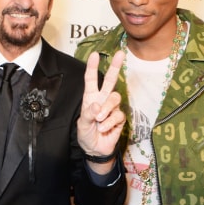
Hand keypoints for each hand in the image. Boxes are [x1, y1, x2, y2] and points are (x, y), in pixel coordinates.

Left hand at [77, 51, 125, 172]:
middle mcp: (102, 99)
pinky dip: (109, 122)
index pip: (91, 80)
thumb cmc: (86, 134)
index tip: (95, 55)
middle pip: (110, 80)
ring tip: (99, 120)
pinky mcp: (120, 118)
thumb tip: (97, 105)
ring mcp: (112, 108)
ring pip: (115, 98)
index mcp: (90, 98)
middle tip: (120, 54)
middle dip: (115, 67)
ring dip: (106, 109)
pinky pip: (118, 115)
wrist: (95, 150)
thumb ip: (88, 114)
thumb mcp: (82, 125)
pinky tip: (104, 128)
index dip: (92, 67)